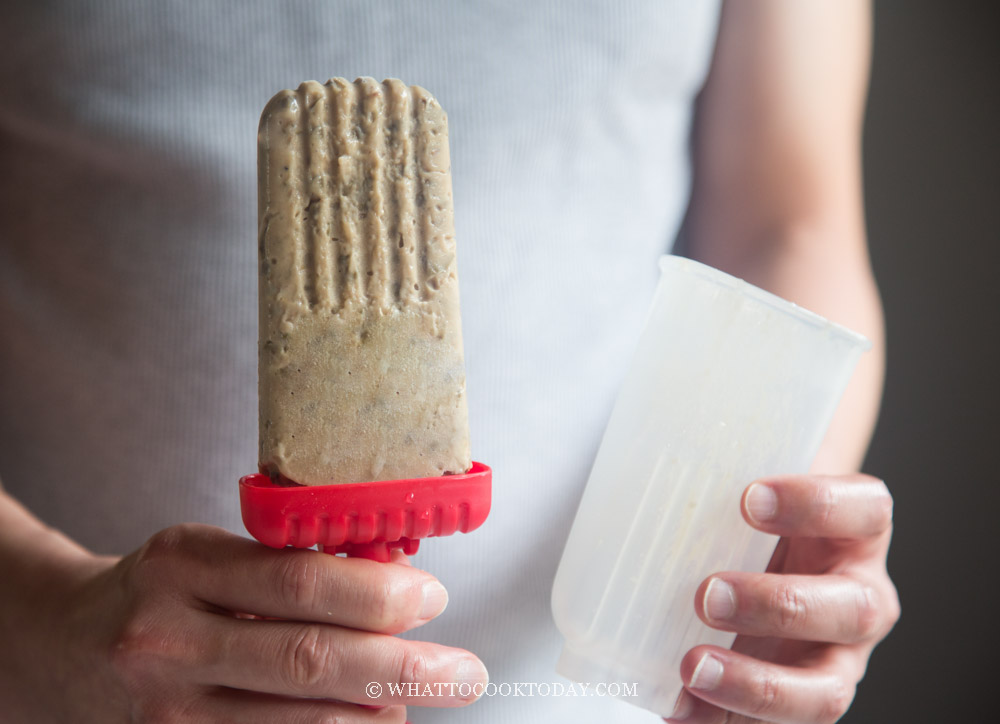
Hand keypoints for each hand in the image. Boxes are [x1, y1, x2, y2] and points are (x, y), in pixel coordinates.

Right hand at [2, 523, 486, 722]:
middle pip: (308, 659)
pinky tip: (366, 720)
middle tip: (463, 673)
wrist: (61, 643)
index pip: (299, 581)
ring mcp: (168, 708)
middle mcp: (170, 638)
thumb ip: (287, 566)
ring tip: (420, 694)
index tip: (432, 598)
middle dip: (402, 668)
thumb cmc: (157, 588)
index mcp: (184, 564)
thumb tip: (390, 587)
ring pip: (298, 721)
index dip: (378, 594)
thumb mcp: (211, 551)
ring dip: (375, 712)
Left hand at [667, 474, 898, 723]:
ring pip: (826, 691)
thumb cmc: (752, 523)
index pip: (865, 510)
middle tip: (707, 593)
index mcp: (856, 533)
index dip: (816, 504)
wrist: (766, 565)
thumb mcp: (748, 497)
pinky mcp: (800, 703)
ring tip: (692, 665)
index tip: (749, 497)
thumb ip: (719, 487)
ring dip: (756, 684)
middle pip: (854, 609)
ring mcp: (839, 662)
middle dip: (779, 605)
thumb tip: (639, 474)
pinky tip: (677, 702)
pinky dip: (719, 718)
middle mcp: (860, 599)